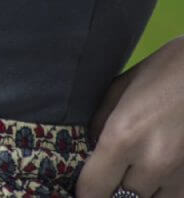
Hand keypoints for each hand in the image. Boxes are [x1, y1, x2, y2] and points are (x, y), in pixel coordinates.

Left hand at [76, 35, 183, 197]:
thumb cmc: (164, 72)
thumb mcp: (119, 90)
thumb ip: (99, 125)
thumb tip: (91, 152)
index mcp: (122, 137)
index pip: (93, 190)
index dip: (84, 192)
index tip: (83, 187)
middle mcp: (152, 162)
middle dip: (110, 191)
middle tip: (109, 174)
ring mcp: (181, 174)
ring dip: (139, 193)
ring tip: (134, 173)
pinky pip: (174, 197)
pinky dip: (163, 191)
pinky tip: (157, 175)